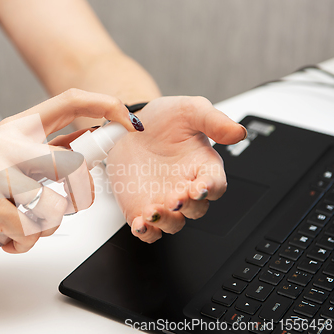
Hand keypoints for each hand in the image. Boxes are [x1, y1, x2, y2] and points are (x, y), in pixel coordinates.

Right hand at [0, 89, 140, 257]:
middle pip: (73, 162)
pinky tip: (6, 235)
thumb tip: (89, 138)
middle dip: (80, 195)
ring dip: (46, 225)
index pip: (69, 102)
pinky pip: (30, 230)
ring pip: (55, 205)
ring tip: (24, 224)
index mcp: (16, 128)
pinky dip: (25, 242)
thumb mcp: (10, 158)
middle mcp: (6, 143)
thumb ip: (47, 149)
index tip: (129, 123)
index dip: (106, 106)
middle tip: (65, 204)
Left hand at [106, 96, 246, 242]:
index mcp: (202, 167)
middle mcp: (186, 188)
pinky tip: (140, 224)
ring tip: (152, 211)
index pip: (215, 185)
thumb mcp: (190, 110)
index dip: (210, 188)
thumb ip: (213, 120)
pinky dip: (146, 232)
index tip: (199, 187)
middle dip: (188, 207)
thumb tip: (237, 132)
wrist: (128, 126)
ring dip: (166, 222)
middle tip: (175, 198)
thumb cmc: (163, 120)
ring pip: (174, 224)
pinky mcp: (141, 209)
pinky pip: (148, 230)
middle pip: (197, 209)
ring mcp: (164, 201)